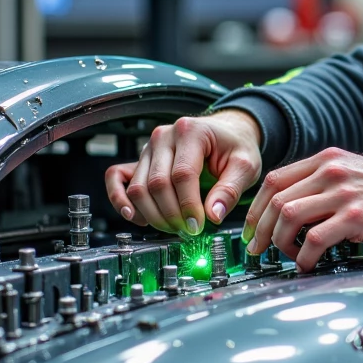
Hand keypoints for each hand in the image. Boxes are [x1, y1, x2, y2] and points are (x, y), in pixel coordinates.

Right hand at [105, 110, 262, 233]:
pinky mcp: (140, 159)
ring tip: (174, 227)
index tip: (198, 226)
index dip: (188, 205)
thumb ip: (230, 190)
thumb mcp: (245, 166)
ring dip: (153, 215)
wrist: (226, 132)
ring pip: (138, 188)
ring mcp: (148, 148)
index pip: (182, 175)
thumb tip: (213, 215)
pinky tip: (137, 217)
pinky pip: (116, 177)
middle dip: (172, 215)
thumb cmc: (235, 146)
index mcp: (190, 132)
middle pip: (157, 184)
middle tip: (189, 231)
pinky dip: (120, 199)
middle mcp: (163, 137)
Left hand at [243, 147, 362, 271]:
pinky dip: (305, 256)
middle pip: (276, 198)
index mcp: (329, 160)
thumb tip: (293, 209)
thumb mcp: (356, 175)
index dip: (257, 207)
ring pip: (289, 216)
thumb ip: (325, 184)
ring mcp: (344, 193)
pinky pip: (315, 239)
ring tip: (288, 256)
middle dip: (260, 229)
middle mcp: (332, 172)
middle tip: (259, 249)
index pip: (275, 179)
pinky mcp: (356, 218)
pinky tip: (308, 264)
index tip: (252, 228)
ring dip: (280, 242)